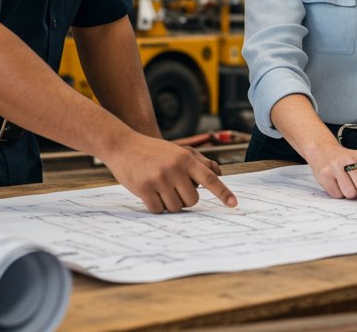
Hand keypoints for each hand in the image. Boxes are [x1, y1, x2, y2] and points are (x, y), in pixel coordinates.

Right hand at [104, 133, 237, 212]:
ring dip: (169, 203)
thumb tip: (219, 173)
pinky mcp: (144, 189)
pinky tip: (149, 193)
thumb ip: (199, 161)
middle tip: (174, 189)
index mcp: (186, 159)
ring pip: (175, 207)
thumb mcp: (178, 150)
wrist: (122, 145)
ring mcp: (159, 179)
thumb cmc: (153, 150)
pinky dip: (156, 206)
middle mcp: (175, 168)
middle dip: (185, 199)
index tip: (234, 204)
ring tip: (160, 188)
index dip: (223, 193)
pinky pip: (158, 209)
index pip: (210, 179)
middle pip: (192, 200)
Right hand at [305, 144, 356, 202]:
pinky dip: (338, 193)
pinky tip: (336, 184)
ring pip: (350, 193)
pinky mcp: (325, 175)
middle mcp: (350, 160)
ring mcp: (336, 167)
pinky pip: (337, 195)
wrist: (322, 149)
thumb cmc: (345, 160)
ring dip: (350, 194)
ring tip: (346, 184)